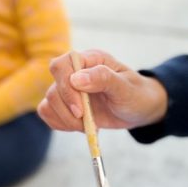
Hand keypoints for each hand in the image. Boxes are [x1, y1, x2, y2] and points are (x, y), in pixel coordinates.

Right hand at [38, 50, 168, 132]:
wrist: (139, 109)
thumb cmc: (135, 94)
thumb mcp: (125, 87)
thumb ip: (103, 78)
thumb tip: (76, 79)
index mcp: (89, 60)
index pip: (61, 66)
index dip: (66, 89)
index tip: (80, 110)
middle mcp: (74, 72)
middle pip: (53, 89)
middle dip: (67, 110)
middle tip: (88, 122)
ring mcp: (68, 89)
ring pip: (48, 103)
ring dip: (66, 120)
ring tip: (88, 125)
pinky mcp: (64, 104)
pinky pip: (48, 113)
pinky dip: (61, 124)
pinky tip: (80, 126)